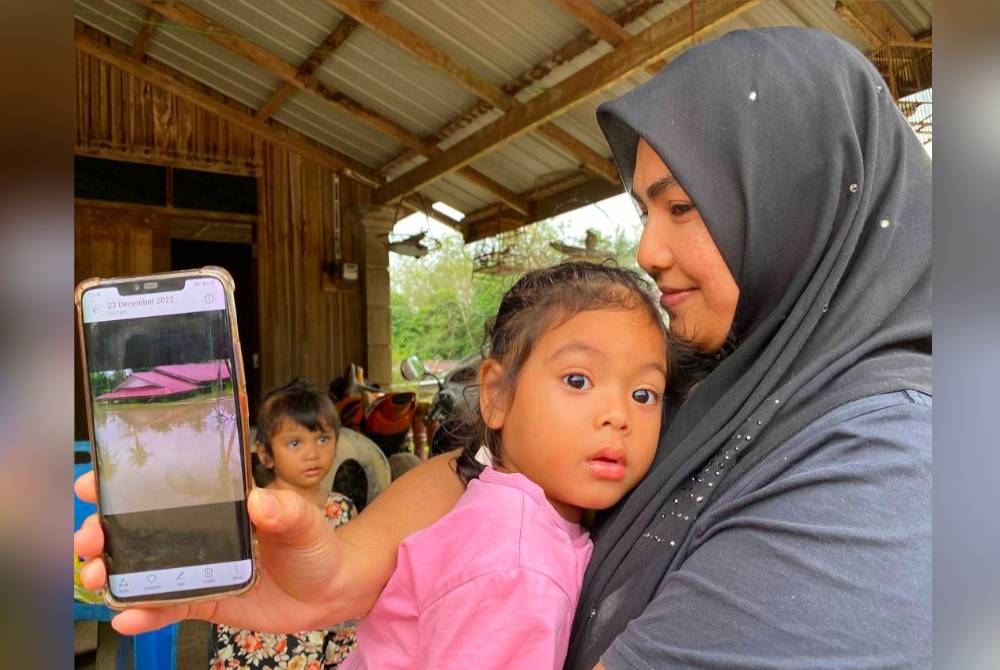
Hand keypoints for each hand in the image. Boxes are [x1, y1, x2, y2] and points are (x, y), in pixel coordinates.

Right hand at [73, 471, 355, 634]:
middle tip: (87, 540)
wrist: (331, 590)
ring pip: (144, 570)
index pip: (166, 488)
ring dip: (113, 574)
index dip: (124, 485)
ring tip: (96, 579)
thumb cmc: (317, 544)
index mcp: (218, 502)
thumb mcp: (305, 521)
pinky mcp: (205, 600)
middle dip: (103, 532)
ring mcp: (198, 568)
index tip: (93, 484)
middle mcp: (200, 533)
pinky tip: (125, 619)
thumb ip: (284, 511)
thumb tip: (259, 502)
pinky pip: (168, 609)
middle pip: (140, 529)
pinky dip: (145, 615)